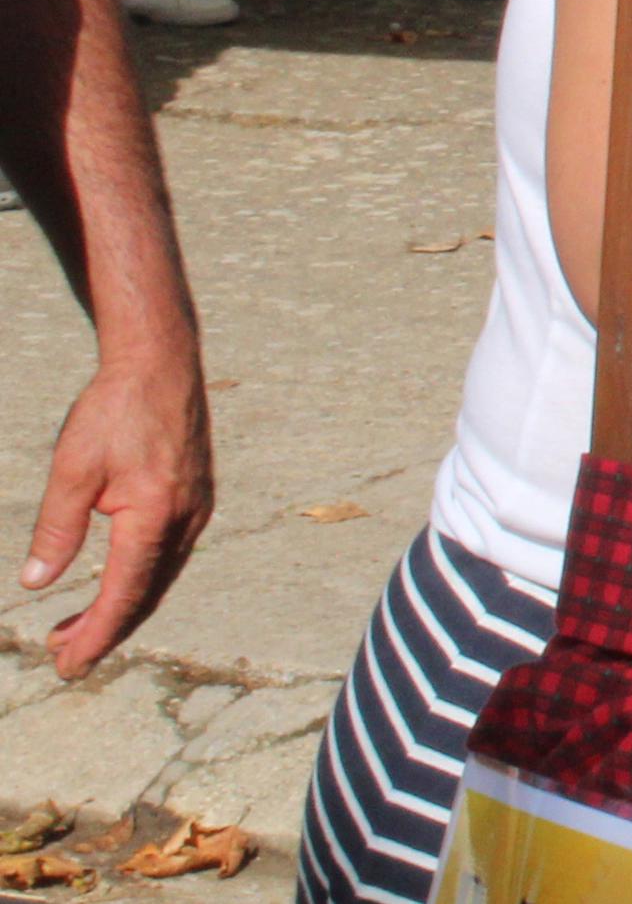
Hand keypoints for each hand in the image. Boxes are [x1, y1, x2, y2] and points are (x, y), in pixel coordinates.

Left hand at [24, 349, 212, 679]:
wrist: (160, 364)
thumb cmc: (113, 412)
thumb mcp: (71, 470)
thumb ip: (56, 530)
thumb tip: (35, 583)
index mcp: (154, 515)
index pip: (123, 593)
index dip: (94, 634)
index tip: (67, 665)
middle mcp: (185, 519)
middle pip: (146, 595)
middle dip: (105, 632)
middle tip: (64, 660)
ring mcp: (197, 509)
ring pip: (160, 578)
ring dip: (122, 610)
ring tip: (77, 629)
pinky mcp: (197, 499)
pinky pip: (169, 556)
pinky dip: (140, 583)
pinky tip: (115, 585)